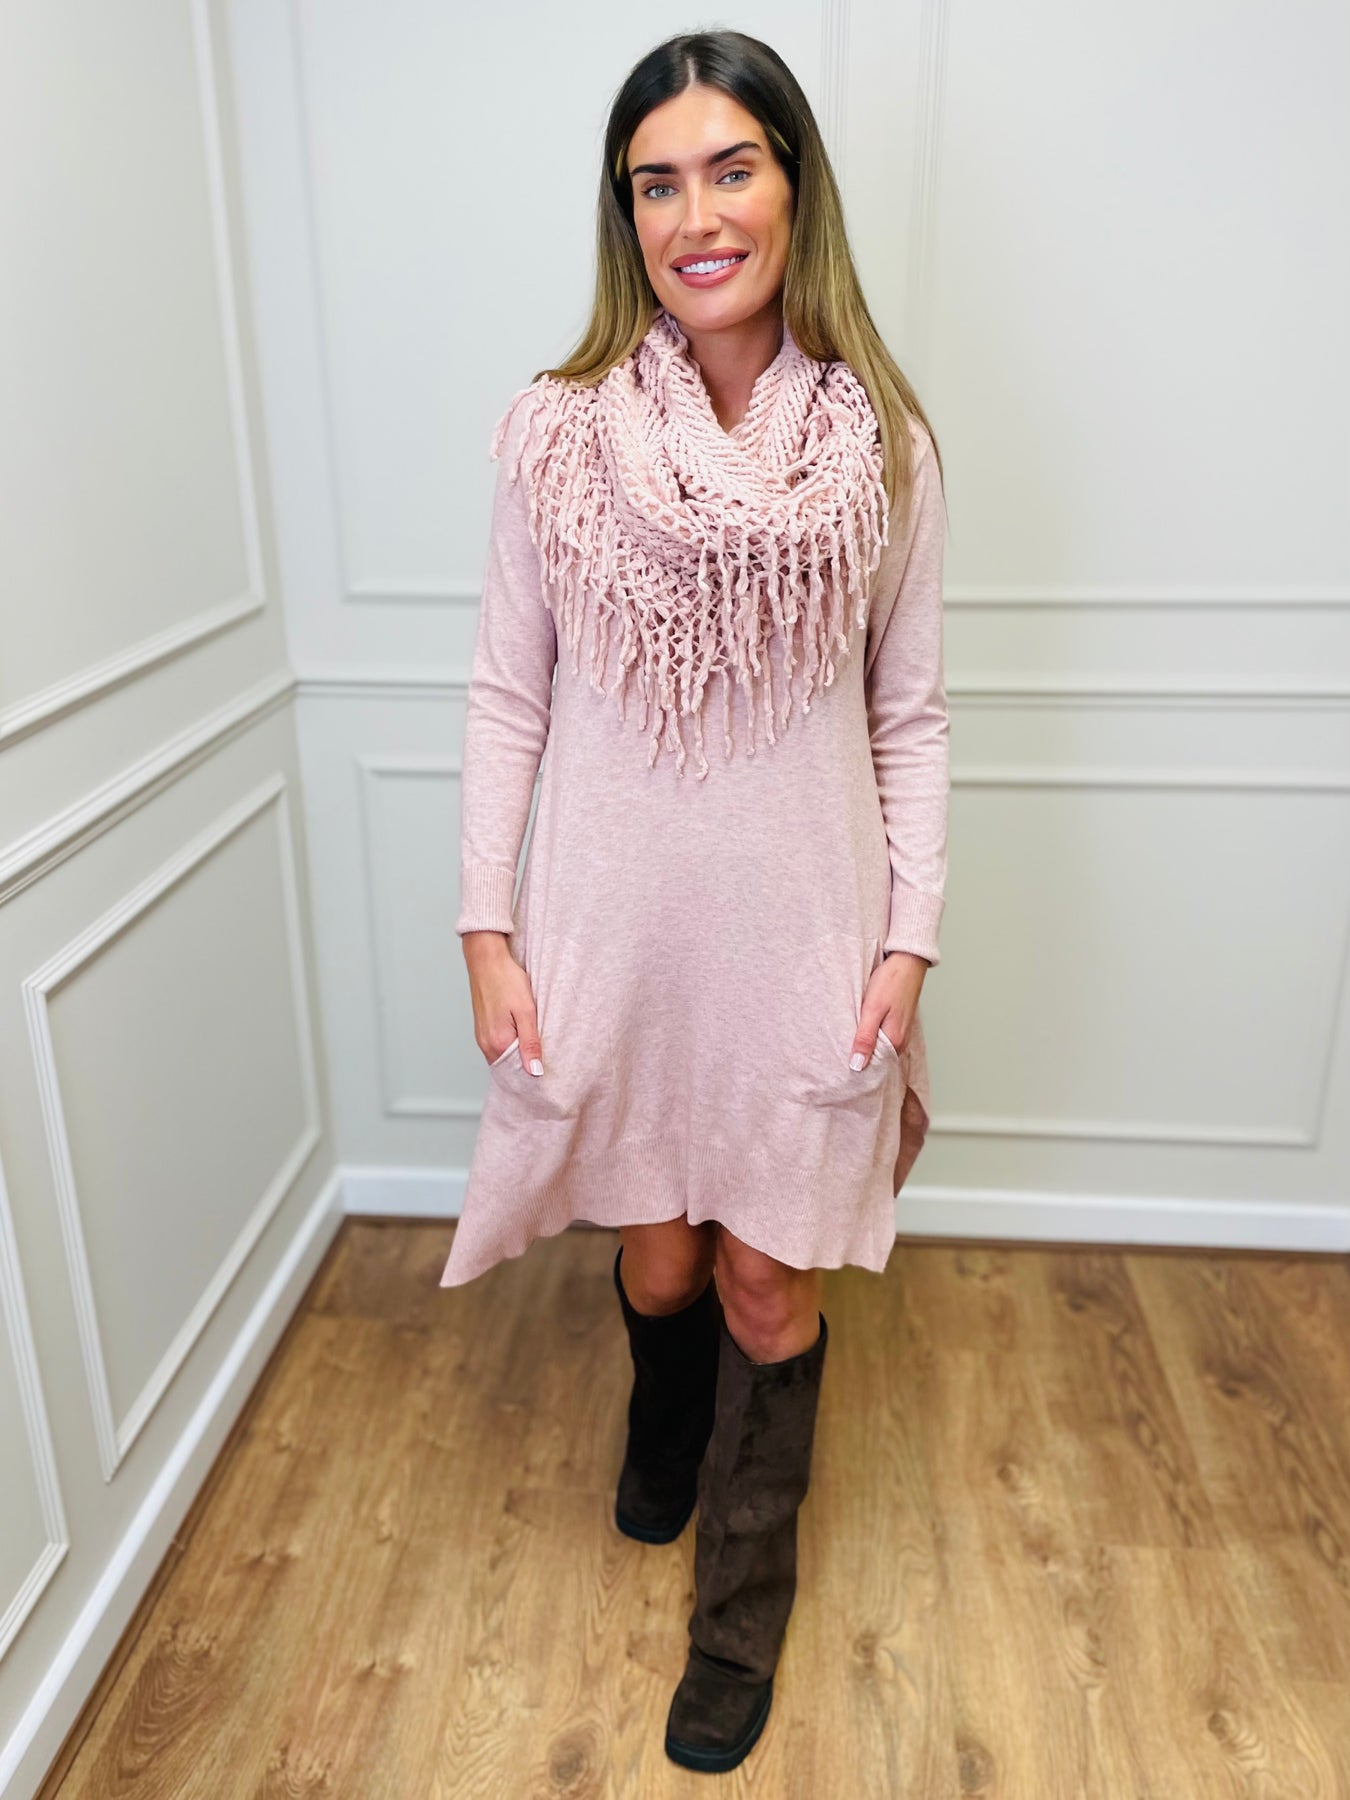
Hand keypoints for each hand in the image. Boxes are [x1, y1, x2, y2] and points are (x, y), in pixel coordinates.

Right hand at [462, 932, 544, 1074]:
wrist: (486, 960)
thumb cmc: (506, 980)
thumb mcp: (525, 1012)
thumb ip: (530, 1043)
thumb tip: (534, 1071)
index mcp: (497, 1043)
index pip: (518, 1072)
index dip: (534, 1073)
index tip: (549, 1071)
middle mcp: (486, 1044)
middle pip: (510, 1066)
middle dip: (527, 1065)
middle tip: (547, 1058)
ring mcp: (482, 1036)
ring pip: (504, 1055)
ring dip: (519, 1054)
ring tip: (536, 1045)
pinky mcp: (482, 1028)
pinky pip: (498, 1044)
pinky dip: (511, 1044)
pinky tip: (522, 1035)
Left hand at [851, 949, 927, 1068]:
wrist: (907, 961)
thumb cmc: (891, 981)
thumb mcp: (872, 1009)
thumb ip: (865, 1038)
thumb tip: (857, 1065)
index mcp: (895, 1041)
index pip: (873, 1067)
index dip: (856, 1067)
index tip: (839, 1065)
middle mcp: (900, 1041)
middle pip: (876, 1058)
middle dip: (858, 1056)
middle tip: (837, 1052)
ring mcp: (900, 1032)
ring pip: (878, 1047)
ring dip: (863, 1044)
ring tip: (846, 1040)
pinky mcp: (897, 1023)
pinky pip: (882, 1036)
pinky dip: (870, 1034)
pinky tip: (860, 1027)